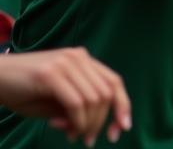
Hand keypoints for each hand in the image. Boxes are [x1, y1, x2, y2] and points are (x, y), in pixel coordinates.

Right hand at [0, 47, 130, 144]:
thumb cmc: (23, 91)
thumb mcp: (53, 103)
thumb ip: (72, 111)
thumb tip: (86, 132)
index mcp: (84, 60)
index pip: (113, 81)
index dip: (122, 105)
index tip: (122, 129)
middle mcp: (79, 57)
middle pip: (106, 92)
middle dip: (103, 121)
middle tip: (90, 141)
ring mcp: (66, 63)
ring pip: (94, 99)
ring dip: (88, 124)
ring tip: (75, 137)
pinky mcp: (51, 74)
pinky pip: (77, 103)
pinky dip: (78, 122)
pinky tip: (69, 131)